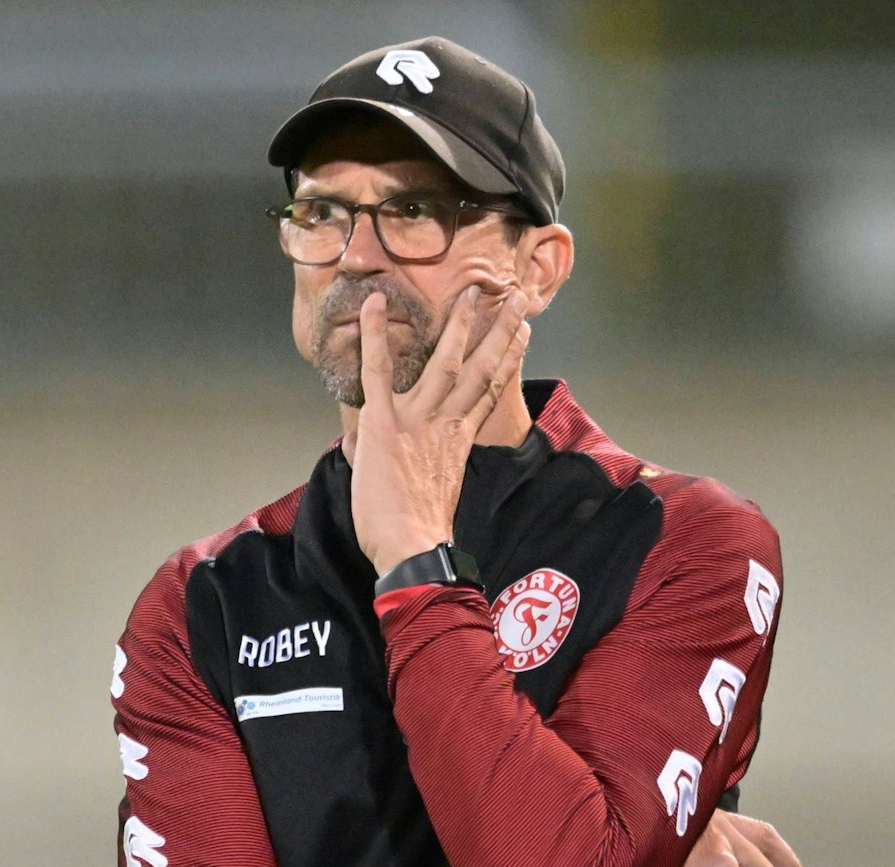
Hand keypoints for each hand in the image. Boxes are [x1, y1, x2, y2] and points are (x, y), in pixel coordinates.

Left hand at [348, 286, 530, 574]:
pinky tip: (376, 303)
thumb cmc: (415, 532)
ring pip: (445, 360)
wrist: (410, 547)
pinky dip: (375, 335)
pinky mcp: (385, 421)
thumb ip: (410, 459)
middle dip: (500, 329)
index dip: (507, 358)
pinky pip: (378, 369)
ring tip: (475, 291)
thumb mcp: (426, 491)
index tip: (521, 334)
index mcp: (458, 439)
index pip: (488, 390)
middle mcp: (445, 422)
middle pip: (480, 368)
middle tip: (516, 298)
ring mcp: (417, 419)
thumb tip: (373, 444)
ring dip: (461, 323)